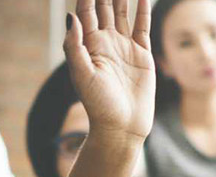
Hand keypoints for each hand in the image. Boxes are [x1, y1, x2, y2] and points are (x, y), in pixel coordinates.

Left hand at [64, 0, 154, 137]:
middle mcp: (105, 42)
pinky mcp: (141, 54)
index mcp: (88, 46)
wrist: (121, 126)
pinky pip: (142, 26)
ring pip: (123, 13)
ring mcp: (124, 47)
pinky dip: (143, 9)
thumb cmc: (97, 104)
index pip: (86, 12)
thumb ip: (74, 45)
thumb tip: (71, 16)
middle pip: (104, 8)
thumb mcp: (80, 74)